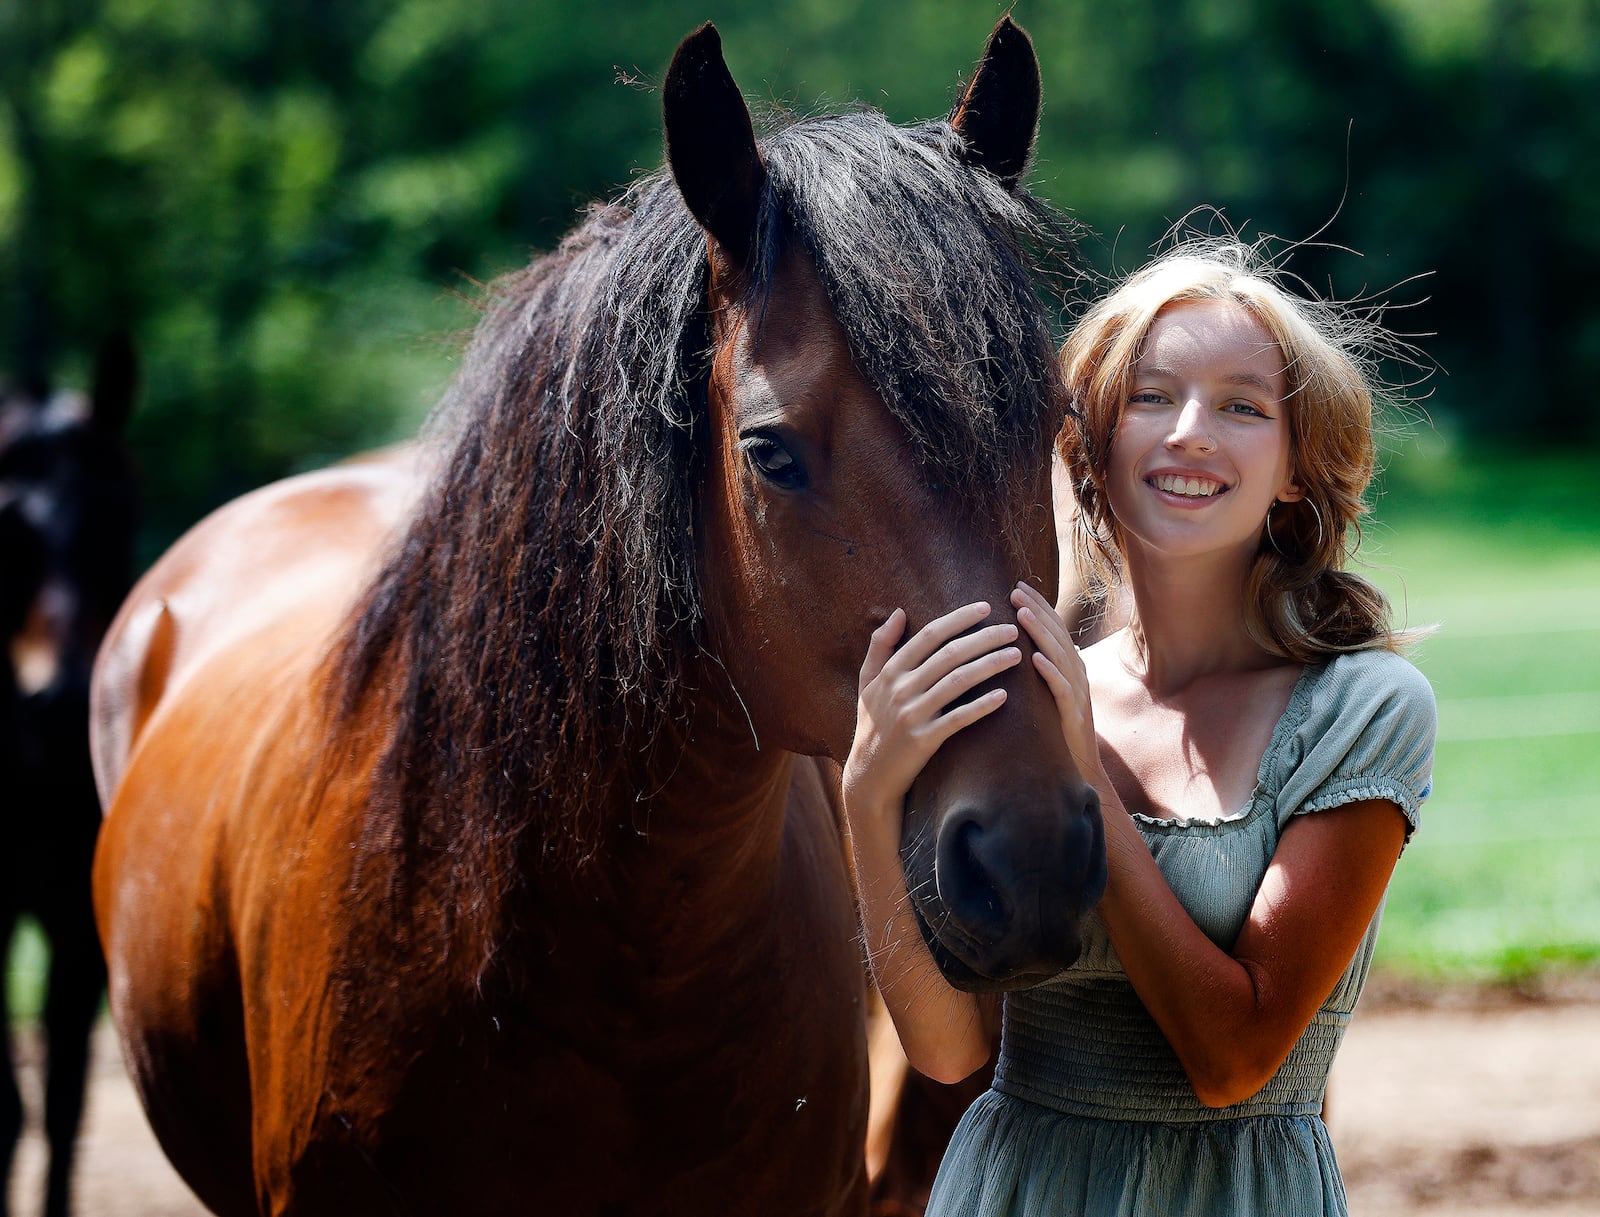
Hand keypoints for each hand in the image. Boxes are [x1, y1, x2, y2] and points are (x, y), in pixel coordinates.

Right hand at [842, 602, 1021, 840]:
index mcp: (889, 672)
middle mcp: (900, 689)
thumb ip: (879, 646)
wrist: (868, 775)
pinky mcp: (923, 741)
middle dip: (984, 638)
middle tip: (1013, 629)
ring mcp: (911, 715)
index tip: (986, 607)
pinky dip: (981, 706)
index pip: (929, 635)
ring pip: (958, 682)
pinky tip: (1003, 696)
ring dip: (990, 665)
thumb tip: (899, 612)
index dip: (959, 619)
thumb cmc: (872, 724)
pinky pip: (958, 719)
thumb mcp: (866, 682)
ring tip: (1016, 656)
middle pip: (949, 654)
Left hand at [1011, 582, 1102, 780]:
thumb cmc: (1056, 731)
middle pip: (1057, 635)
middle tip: (1014, 590)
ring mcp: (1078, 695)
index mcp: (1070, 667)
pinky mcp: (1074, 717)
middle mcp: (1077, 675)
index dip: (1038, 606)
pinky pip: (1063, 690)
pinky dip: (1050, 672)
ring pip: (1060, 656)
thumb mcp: (1047, 693)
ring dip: (1040, 634)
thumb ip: (1040, 669)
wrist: (1076, 771)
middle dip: (1036, 610)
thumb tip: (1018, 645)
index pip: (1054, 628)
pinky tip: (1034, 660)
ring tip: (1021, 614)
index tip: (1016, 586)